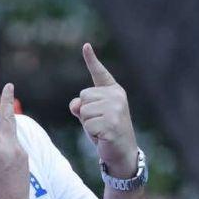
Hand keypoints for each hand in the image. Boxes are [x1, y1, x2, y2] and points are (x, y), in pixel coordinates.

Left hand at [69, 44, 138, 177]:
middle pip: (83, 96)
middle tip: (99, 123)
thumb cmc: (105, 131)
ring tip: (101, 129)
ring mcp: (116, 110)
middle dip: (85, 112)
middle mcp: (117, 96)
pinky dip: (91, 133)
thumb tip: (76, 105)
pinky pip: (87, 124)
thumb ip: (80, 106)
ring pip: (83, 111)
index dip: (91, 59)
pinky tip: (103, 136)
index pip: (99, 73)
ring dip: (87, 124)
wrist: (122, 152)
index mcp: (114, 91)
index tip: (85, 46)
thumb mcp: (91, 116)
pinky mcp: (112, 123)